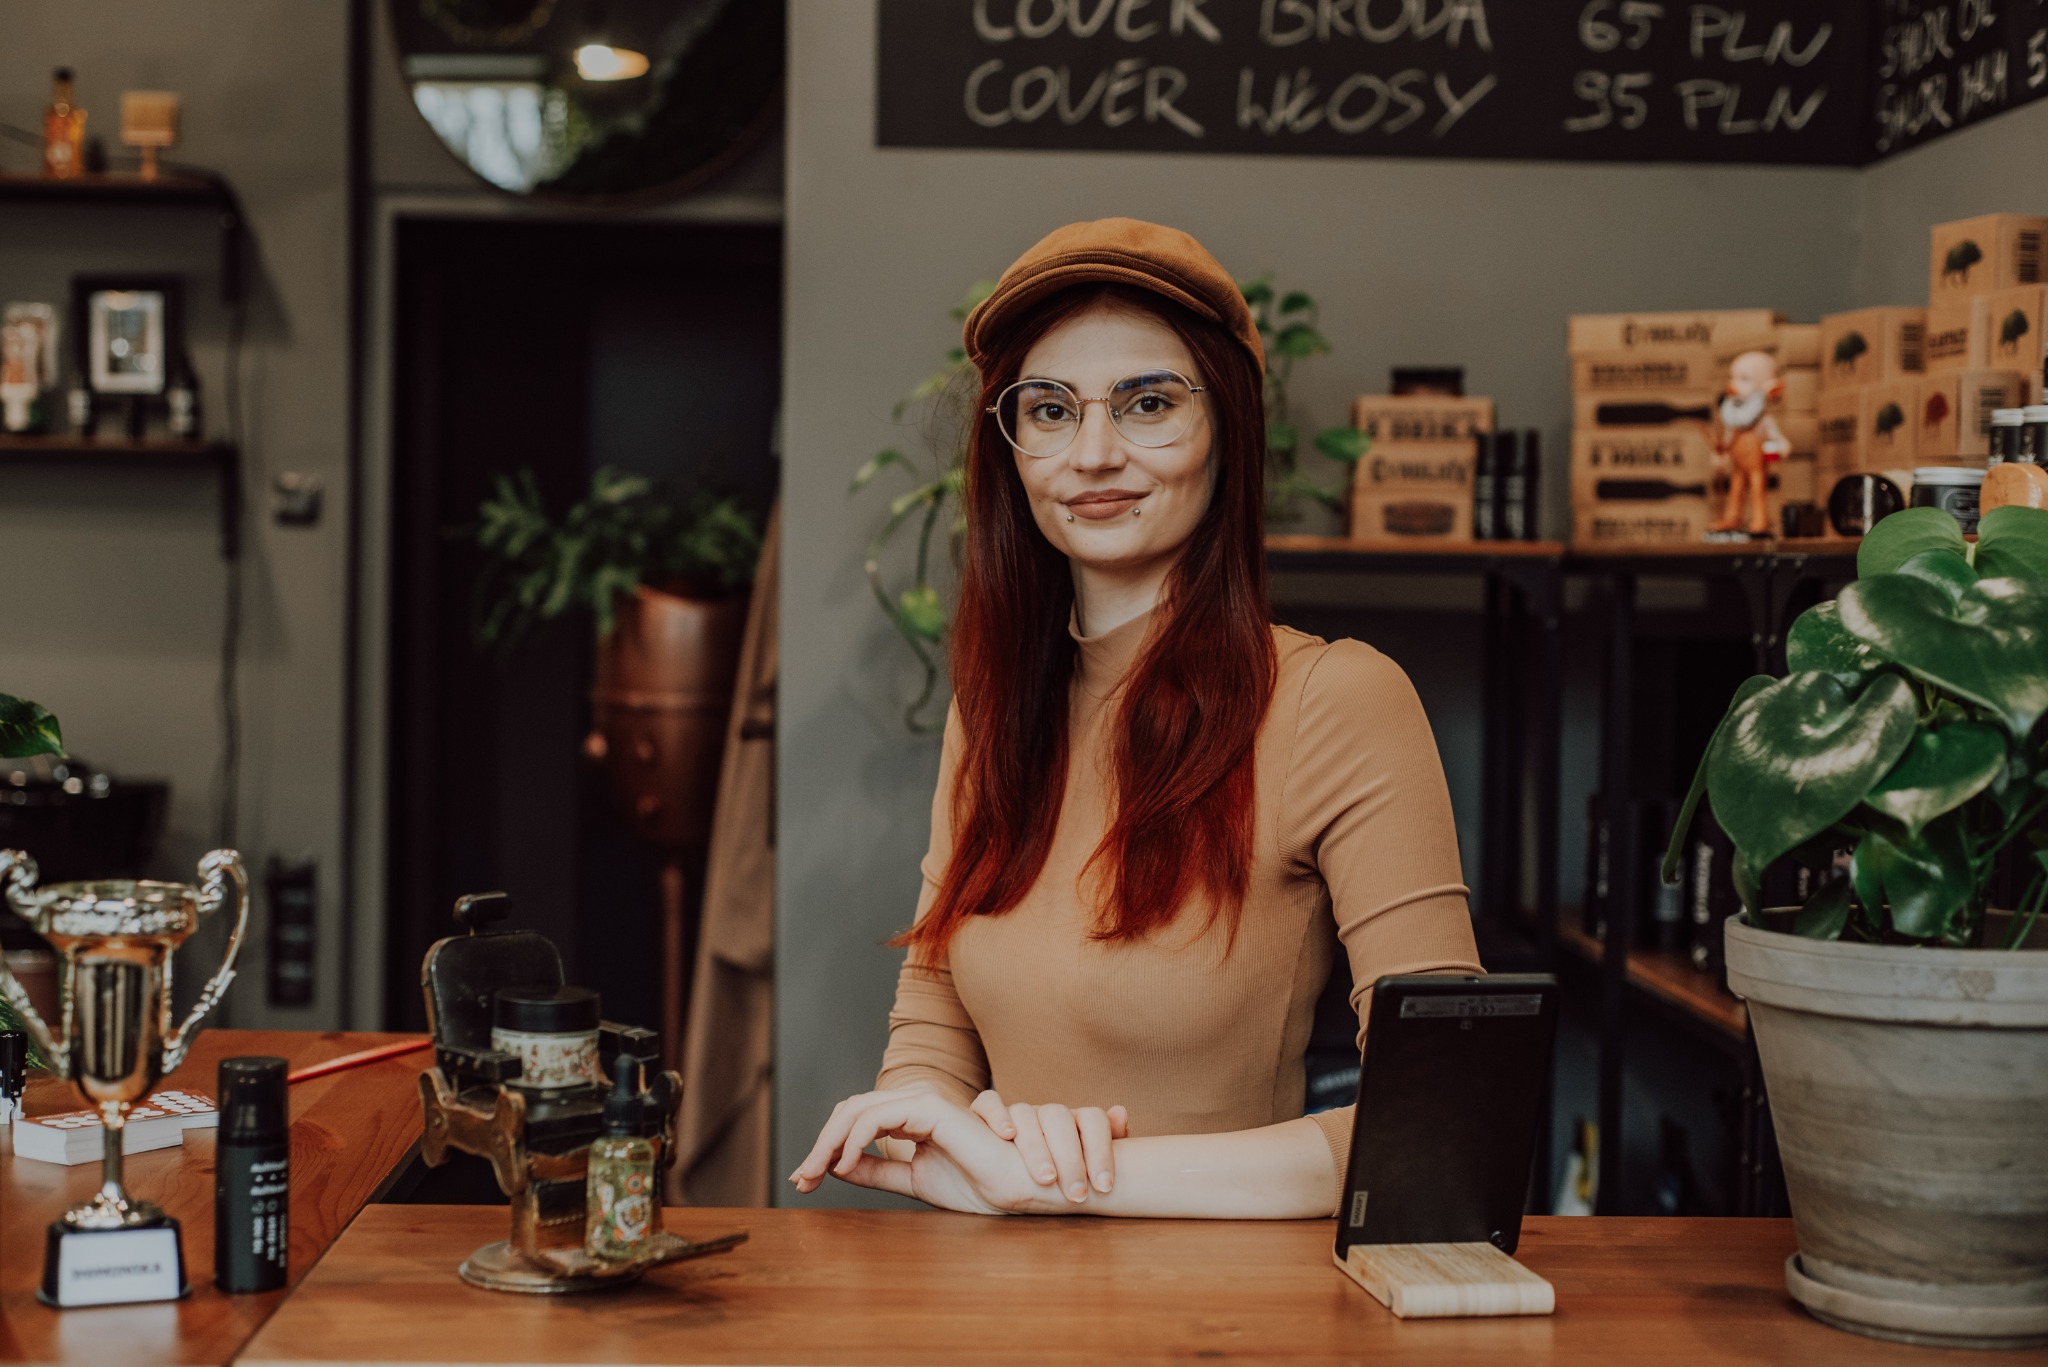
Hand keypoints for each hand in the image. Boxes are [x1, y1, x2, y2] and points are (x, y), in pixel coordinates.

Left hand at [789, 1087, 1045, 1214]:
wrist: (1015, 1188)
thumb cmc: (978, 1182)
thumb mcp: (913, 1180)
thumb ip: (877, 1171)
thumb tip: (835, 1166)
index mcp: (910, 1115)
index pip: (855, 1120)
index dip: (825, 1146)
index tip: (805, 1180)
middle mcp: (913, 1101)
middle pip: (849, 1111)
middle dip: (820, 1144)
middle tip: (801, 1179)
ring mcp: (921, 1100)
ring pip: (856, 1111)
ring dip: (827, 1143)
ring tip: (816, 1174)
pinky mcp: (929, 1108)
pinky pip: (877, 1117)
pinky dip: (853, 1139)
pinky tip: (843, 1165)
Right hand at [968, 1090, 1127, 1202]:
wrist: (1001, 1178)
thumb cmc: (1055, 1177)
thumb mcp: (1083, 1172)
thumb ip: (1109, 1146)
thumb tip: (1121, 1112)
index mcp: (1074, 1122)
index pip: (1092, 1119)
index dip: (1101, 1151)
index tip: (1104, 1187)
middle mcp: (1045, 1112)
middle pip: (1059, 1117)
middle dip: (1070, 1157)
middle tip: (1076, 1194)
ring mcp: (1016, 1111)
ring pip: (1025, 1111)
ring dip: (1036, 1145)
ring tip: (1046, 1179)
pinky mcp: (984, 1112)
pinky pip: (989, 1102)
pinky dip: (997, 1114)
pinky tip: (1007, 1136)